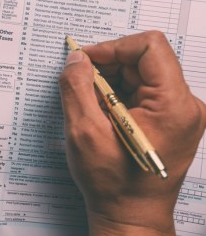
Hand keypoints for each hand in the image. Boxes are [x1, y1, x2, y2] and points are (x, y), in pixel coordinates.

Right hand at [58, 31, 205, 234]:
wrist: (130, 215)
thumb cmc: (114, 184)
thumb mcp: (84, 132)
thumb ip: (76, 88)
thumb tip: (77, 59)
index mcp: (174, 106)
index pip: (150, 47)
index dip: (113, 47)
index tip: (86, 60)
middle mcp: (185, 106)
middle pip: (145, 59)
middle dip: (108, 67)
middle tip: (81, 85)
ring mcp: (180, 113)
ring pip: (142, 73)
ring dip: (111, 82)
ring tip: (92, 106)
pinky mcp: (171, 118)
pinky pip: (143, 89)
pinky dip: (117, 94)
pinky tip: (102, 113)